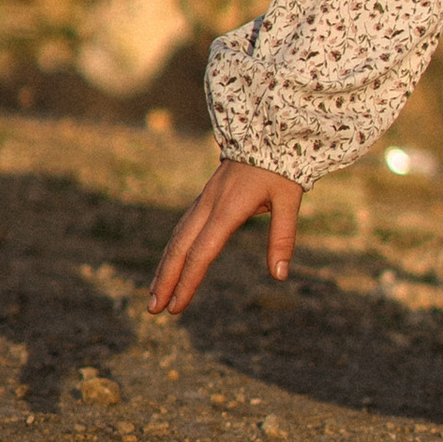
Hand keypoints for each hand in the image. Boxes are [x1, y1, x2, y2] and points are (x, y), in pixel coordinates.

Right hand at [147, 160, 301, 317]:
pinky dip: (172, 251)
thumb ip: (283, 237)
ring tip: (154, 295)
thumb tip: (280, 276)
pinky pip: (182, 228)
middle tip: (153, 310)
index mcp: (227, 209)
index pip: (202, 252)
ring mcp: (204, 201)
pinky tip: (168, 265)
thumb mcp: (289, 200)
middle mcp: (209, 205)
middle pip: (180, 248)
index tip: (177, 307)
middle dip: (166, 280)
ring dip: (164, 267)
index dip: (188, 281)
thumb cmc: (281, 168)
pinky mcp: (205, 199)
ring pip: (177, 238)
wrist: (267, 131)